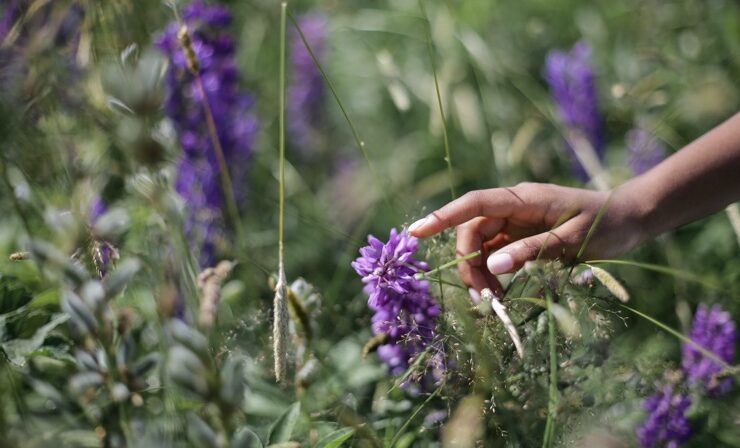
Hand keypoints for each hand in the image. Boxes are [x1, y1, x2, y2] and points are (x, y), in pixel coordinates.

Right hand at [408, 183, 644, 293]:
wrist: (632, 218)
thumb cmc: (608, 224)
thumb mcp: (573, 240)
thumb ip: (533, 251)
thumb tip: (493, 266)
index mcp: (523, 199)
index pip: (474, 204)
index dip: (443, 217)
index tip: (415, 232)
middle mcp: (514, 208)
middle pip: (473, 232)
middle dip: (469, 263)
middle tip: (484, 298)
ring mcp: (517, 223)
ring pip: (482, 247)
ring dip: (480, 273)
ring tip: (494, 302)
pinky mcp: (523, 238)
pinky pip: (497, 255)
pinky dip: (494, 275)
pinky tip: (502, 294)